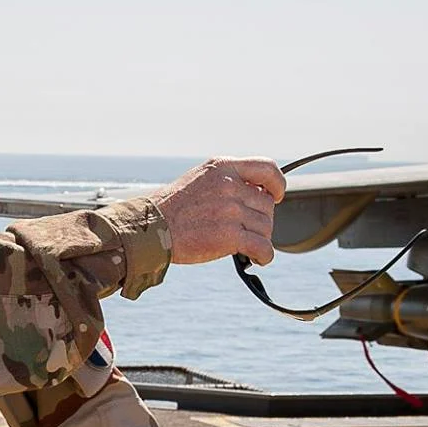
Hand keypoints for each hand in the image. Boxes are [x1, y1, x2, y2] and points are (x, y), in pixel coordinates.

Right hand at [150, 157, 285, 265]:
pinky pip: (263, 247)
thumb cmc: (172, 209)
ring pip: (266, 227)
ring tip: (245, 245)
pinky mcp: (229, 235)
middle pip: (267, 204)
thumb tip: (259, 196)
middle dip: (260, 220)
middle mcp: (229, 185)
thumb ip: (228, 181)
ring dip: (259, 239)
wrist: (150, 230)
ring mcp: (230, 210)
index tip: (275, 196)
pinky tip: (257, 258)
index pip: (267, 168)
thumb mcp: (200, 179)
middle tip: (245, 230)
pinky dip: (264, 256)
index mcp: (222, 167)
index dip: (277, 185)